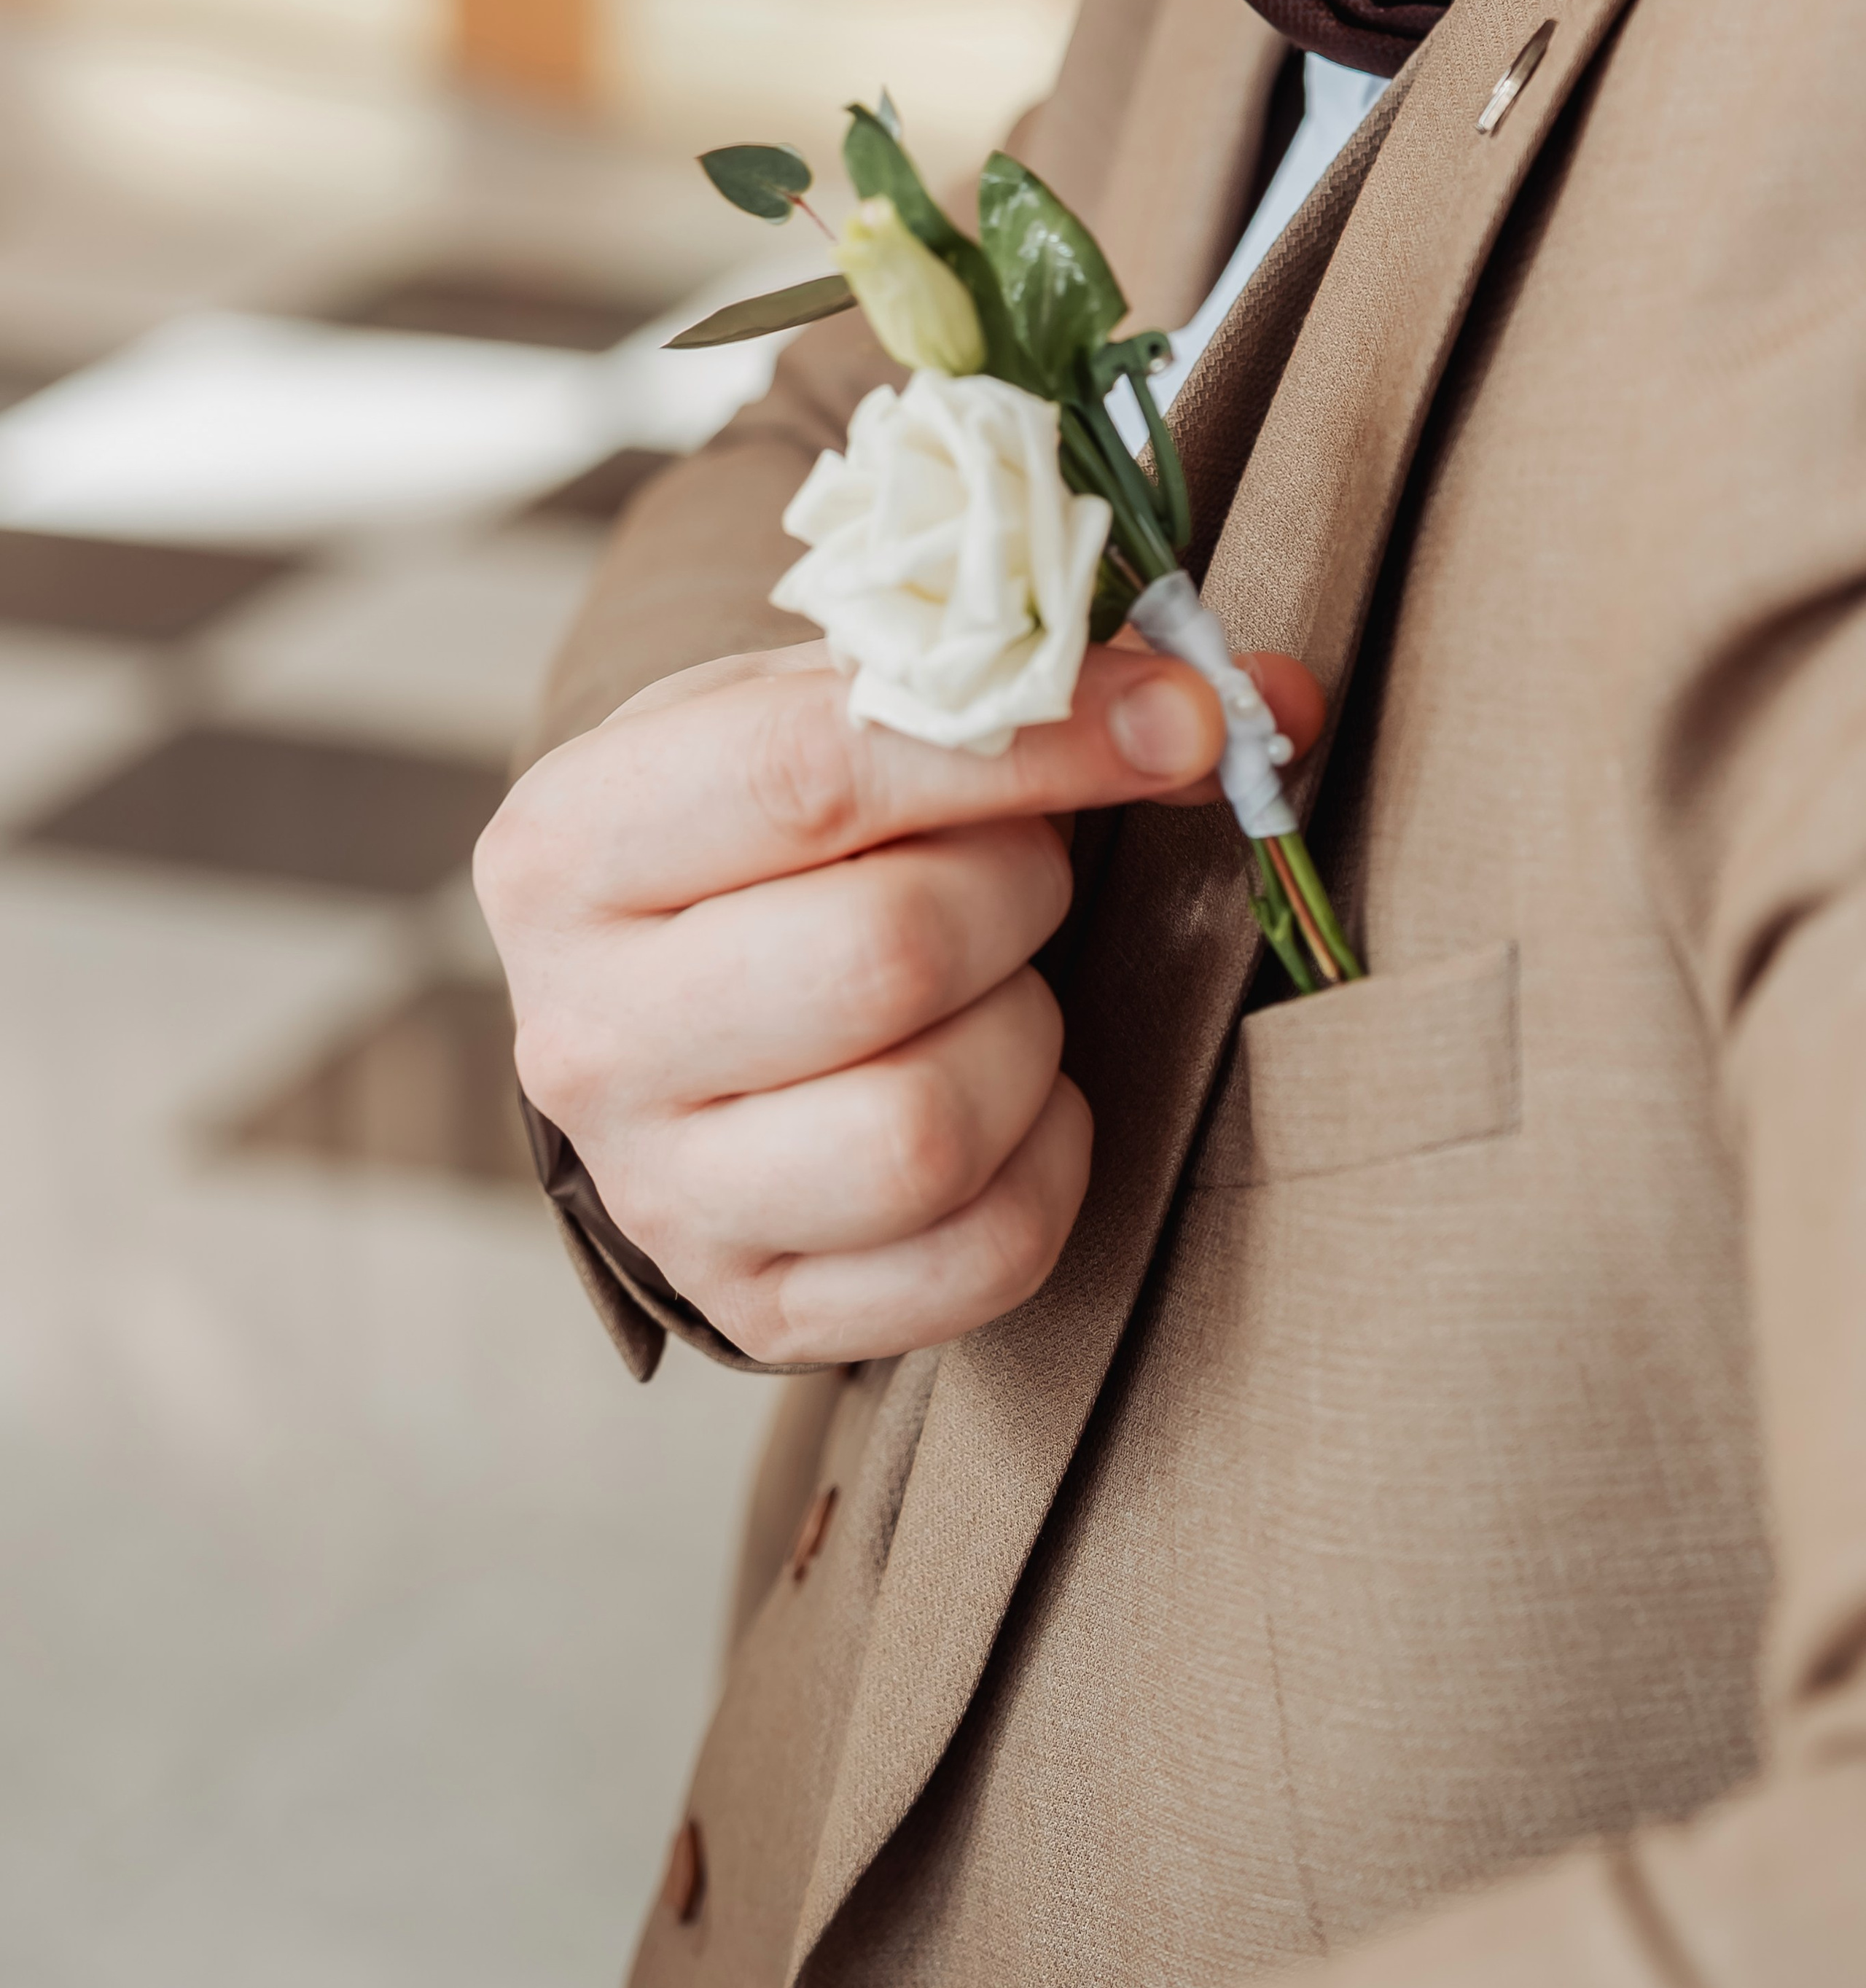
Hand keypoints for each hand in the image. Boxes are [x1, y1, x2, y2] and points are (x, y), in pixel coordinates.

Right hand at [476, 637, 1321, 1366]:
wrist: (666, 1009)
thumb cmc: (764, 839)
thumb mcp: (826, 715)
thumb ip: (1020, 681)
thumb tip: (1269, 701)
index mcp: (567, 846)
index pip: (808, 772)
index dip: (1031, 739)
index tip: (1179, 722)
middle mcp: (582, 1034)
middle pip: (885, 955)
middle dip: (1017, 892)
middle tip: (1019, 871)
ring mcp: (661, 1192)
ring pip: (929, 1128)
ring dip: (1027, 1034)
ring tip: (998, 986)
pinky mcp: (758, 1305)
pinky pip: (982, 1256)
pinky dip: (1047, 1166)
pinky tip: (1015, 1099)